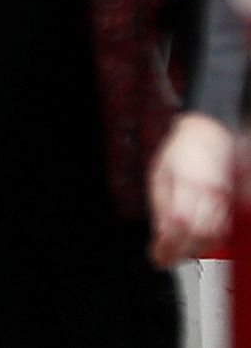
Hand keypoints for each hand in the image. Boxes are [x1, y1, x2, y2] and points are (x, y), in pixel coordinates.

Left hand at [149, 111, 234, 265]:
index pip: (178, 223)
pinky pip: (225, 229)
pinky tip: (199, 241)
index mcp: (187, 182)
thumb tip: (159, 236)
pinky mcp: (234, 202)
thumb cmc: (181, 152)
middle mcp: (210, 192)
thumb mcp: (160, 176)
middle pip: (199, 233)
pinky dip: (212, 240)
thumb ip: (160, 206)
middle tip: (167, 257)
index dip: (168, 245)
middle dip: (182, 251)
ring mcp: (225, 197)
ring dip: (197, 249)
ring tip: (180, 251)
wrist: (209, 134)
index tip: (158, 259)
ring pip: (215, 235)